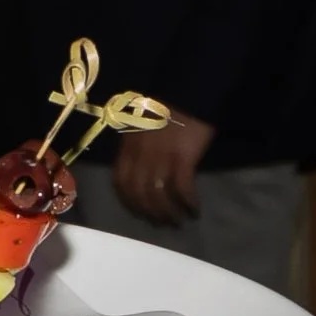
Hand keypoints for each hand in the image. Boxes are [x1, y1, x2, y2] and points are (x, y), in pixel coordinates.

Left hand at [111, 112, 215, 228]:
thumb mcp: (139, 128)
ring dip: (169, 213)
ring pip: (159, 196)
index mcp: (127, 149)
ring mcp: (160, 158)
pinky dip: (188, 202)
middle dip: (151, 214)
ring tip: (179, 220)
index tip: (141, 214)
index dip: (130, 203)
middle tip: (164, 223)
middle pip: (140, 195)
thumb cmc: (164, 108)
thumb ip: (135, 149)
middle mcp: (140, 157)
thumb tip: (141, 171)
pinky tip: (194, 209)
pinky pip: (182, 188)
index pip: (121, 184)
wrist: (185, 91)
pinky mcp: (182, 158)